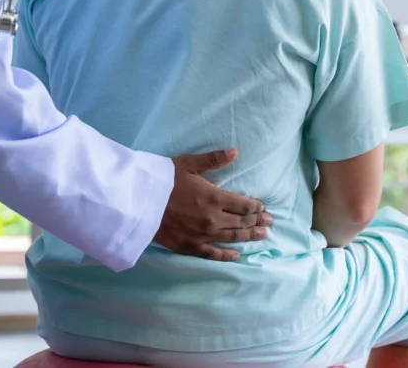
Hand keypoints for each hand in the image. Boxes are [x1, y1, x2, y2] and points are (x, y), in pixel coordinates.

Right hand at [154, 149, 271, 261]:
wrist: (138, 201)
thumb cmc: (163, 180)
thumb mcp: (189, 164)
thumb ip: (213, 159)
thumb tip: (235, 152)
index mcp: (214, 198)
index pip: (244, 205)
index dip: (256, 207)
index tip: (262, 207)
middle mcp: (212, 219)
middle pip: (241, 222)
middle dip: (257, 221)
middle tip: (269, 222)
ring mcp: (201, 235)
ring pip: (232, 237)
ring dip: (249, 236)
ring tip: (262, 235)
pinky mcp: (189, 246)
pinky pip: (212, 254)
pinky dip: (226, 255)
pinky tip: (237, 255)